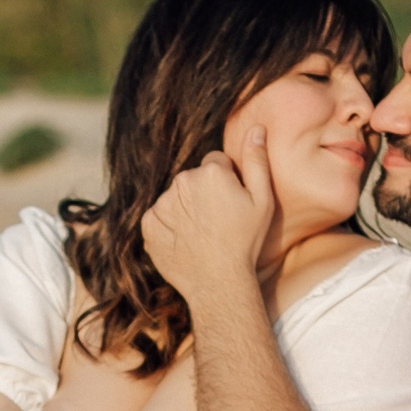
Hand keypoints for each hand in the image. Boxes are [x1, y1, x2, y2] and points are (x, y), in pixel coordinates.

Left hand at [143, 125, 276, 305]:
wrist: (218, 283)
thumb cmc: (245, 242)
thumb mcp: (262, 200)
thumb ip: (257, 160)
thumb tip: (256, 127)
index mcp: (210, 172)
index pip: (216, 163)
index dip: (227, 182)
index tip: (232, 203)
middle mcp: (181, 181)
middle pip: (194, 178)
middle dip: (204, 193)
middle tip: (219, 220)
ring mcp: (162, 203)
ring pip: (176, 197)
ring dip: (185, 209)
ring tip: (202, 233)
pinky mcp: (148, 225)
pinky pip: (159, 216)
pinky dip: (169, 225)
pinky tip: (185, 241)